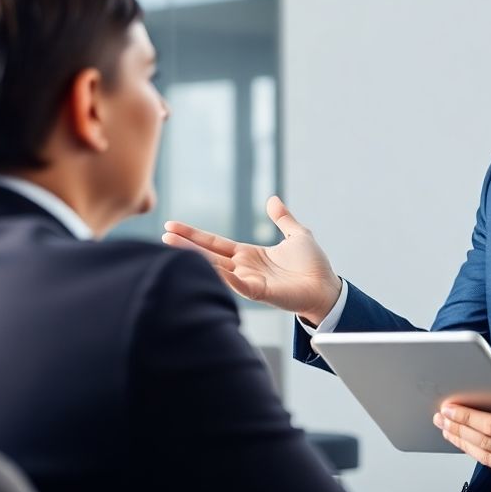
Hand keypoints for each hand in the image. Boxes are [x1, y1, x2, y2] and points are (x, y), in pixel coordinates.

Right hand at [162, 196, 341, 323]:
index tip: (172, 226)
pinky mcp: (260, 292)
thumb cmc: (313, 265)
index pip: (215, 243)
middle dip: (186, 245)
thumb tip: (273, 199)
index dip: (194, 234)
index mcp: (249, 254)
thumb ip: (283, 219)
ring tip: (175, 248)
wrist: (327, 287)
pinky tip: (210, 267)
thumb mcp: (297, 234)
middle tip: (163, 236)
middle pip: (209, 255)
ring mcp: (250, 281)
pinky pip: (239, 285)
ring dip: (198, 259)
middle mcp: (244, 268)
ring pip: (218, 268)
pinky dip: (226, 277)